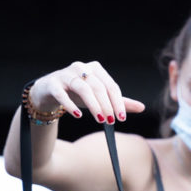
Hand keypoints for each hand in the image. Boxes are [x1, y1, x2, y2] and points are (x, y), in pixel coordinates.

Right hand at [27, 61, 145, 123]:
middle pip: (98, 87)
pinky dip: (70, 105)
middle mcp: (81, 68)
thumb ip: (120, 102)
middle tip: (111, 122)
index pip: (111, 86)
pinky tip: (78, 116)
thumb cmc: (77, 94)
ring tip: (100, 120)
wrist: (48, 92)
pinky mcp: (52, 84)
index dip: (118, 102)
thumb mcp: (100, 98)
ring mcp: (65, 74)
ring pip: (83, 88)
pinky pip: (62, 94)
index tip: (122, 118)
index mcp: (95, 69)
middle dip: (107, 106)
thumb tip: (142, 107)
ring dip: (94, 105)